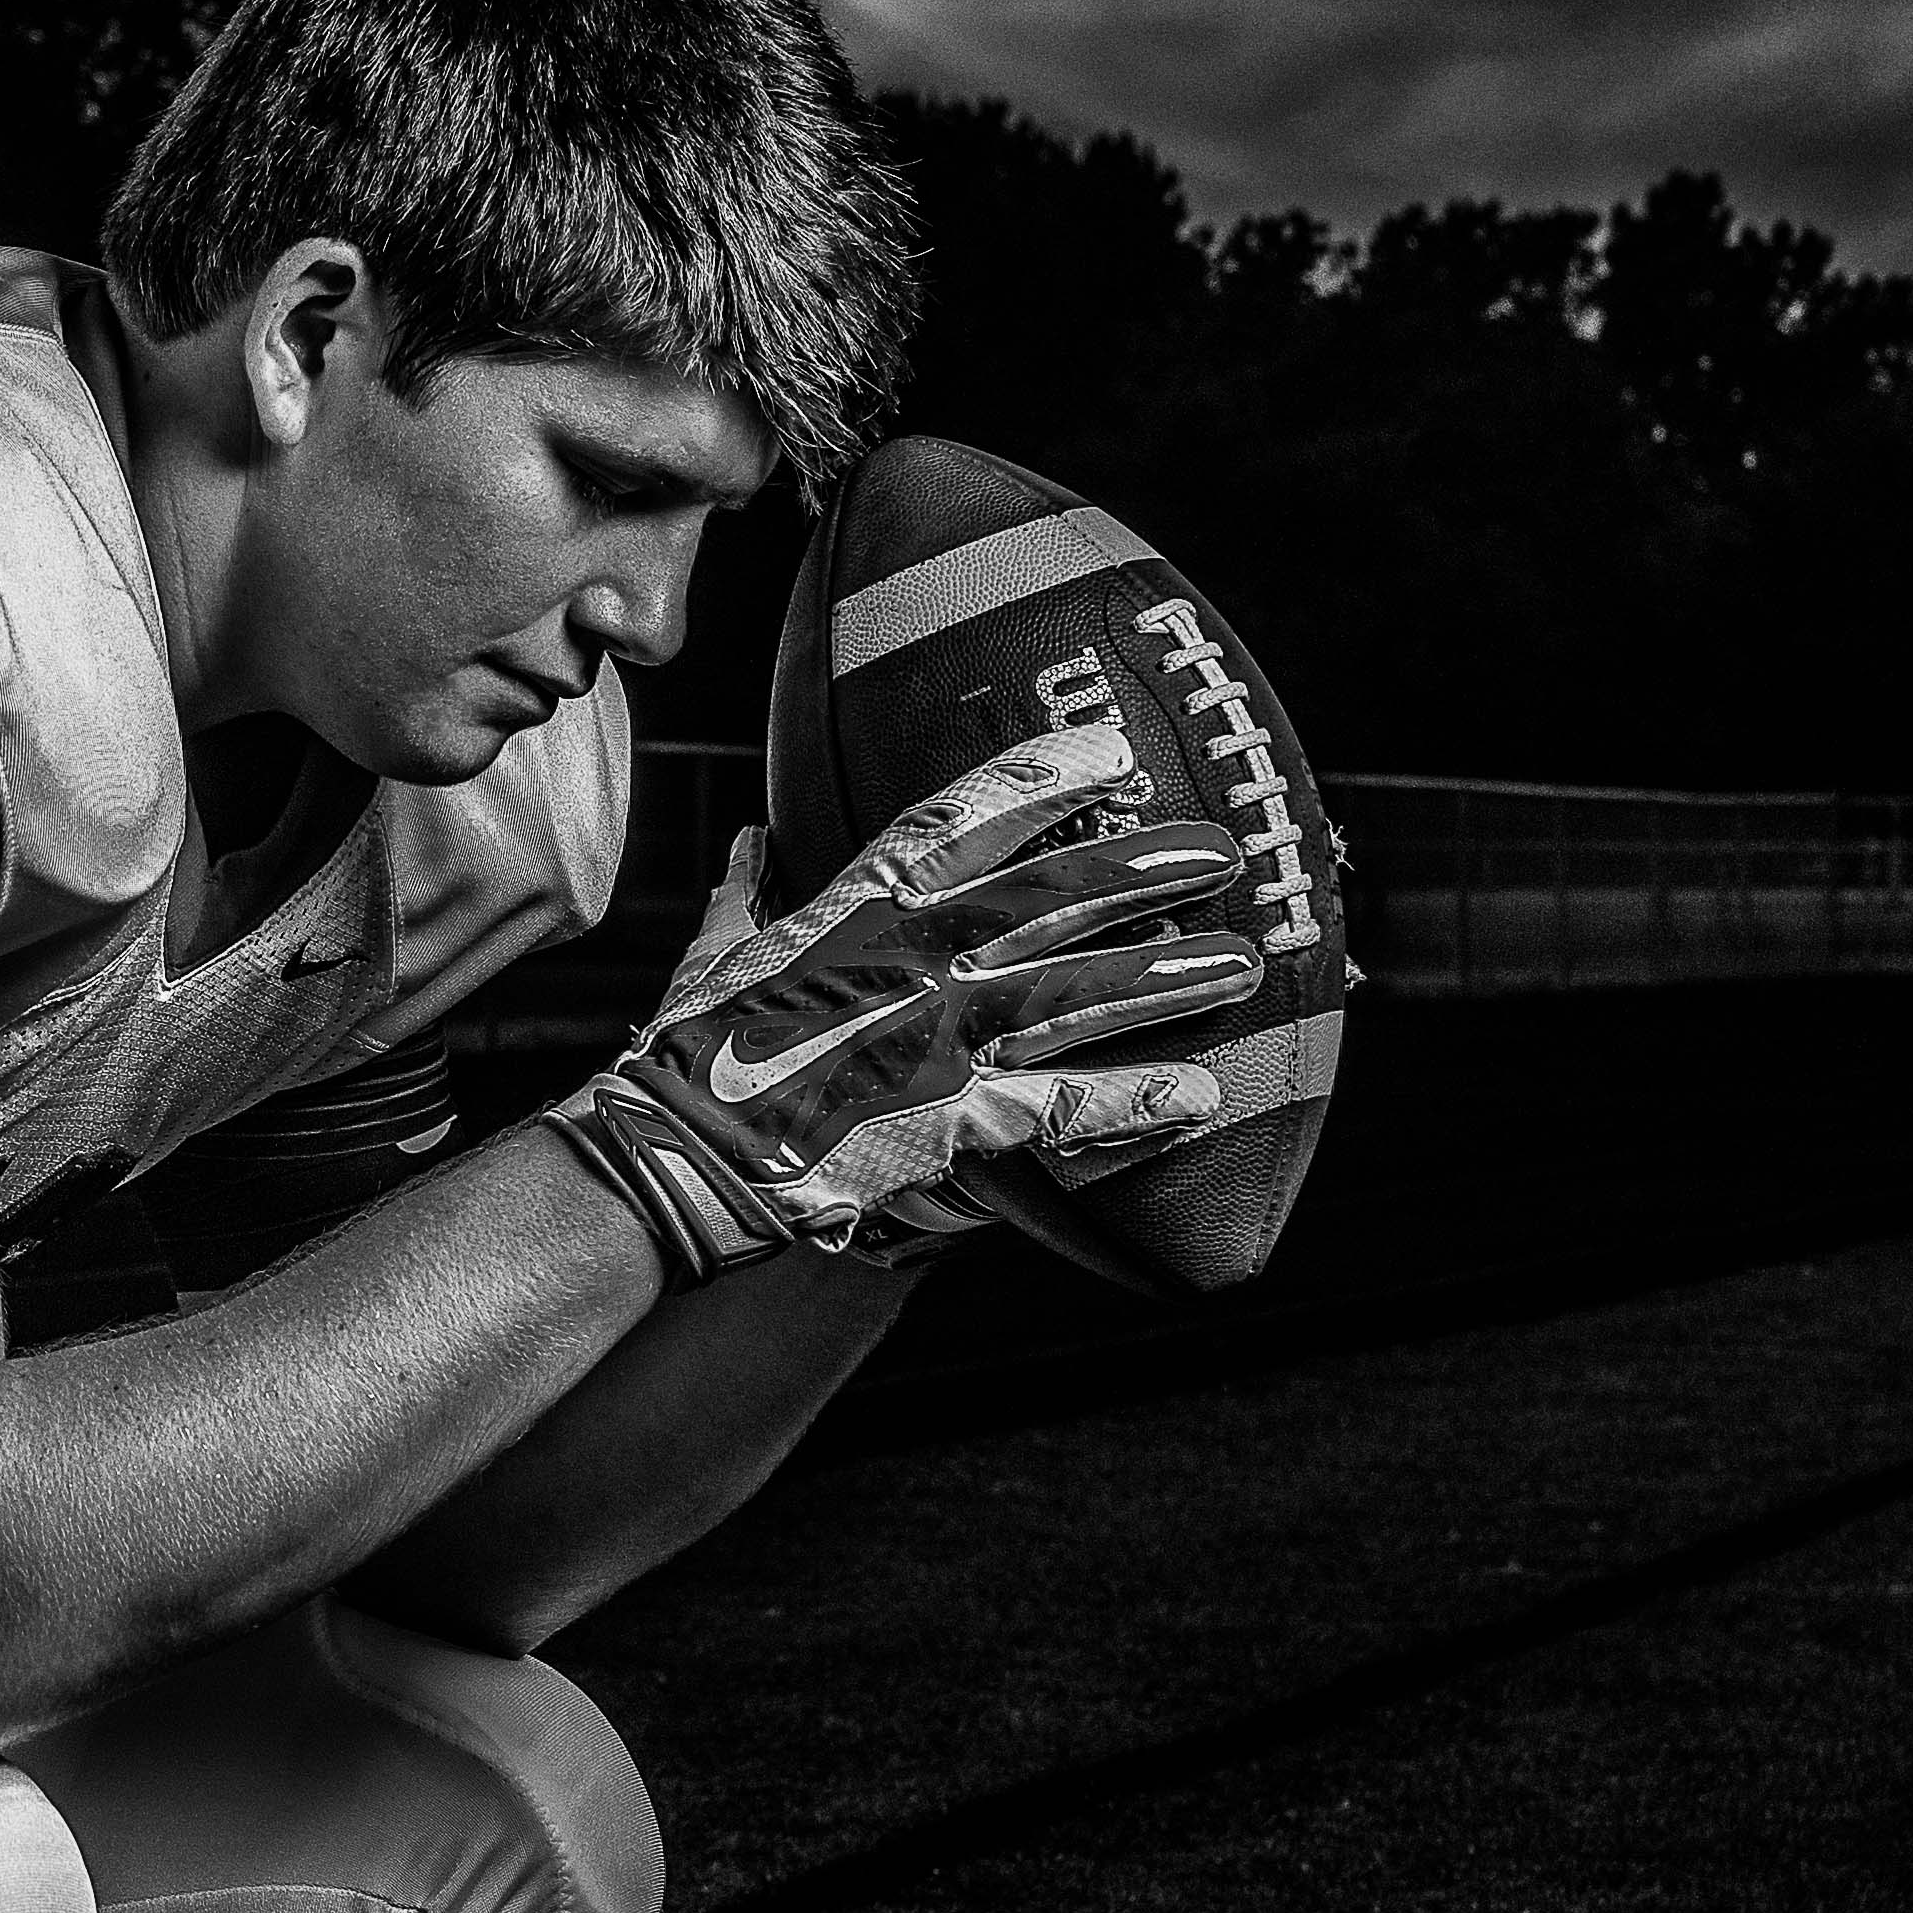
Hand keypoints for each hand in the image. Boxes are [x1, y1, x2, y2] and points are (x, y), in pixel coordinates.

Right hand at [543, 723, 1274, 1275]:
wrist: (673, 1159)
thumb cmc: (683, 1058)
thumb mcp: (706, 958)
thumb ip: (743, 897)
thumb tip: (748, 843)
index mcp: (851, 911)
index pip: (959, 822)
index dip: (1043, 780)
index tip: (1112, 754)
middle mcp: (907, 964)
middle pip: (1047, 899)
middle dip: (1139, 870)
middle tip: (1218, 851)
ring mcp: (934, 1041)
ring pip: (1073, 995)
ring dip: (1163, 977)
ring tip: (1239, 964)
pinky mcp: (950, 1124)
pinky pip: (1063, 1107)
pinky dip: (1134, 1101)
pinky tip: (1200, 1095)